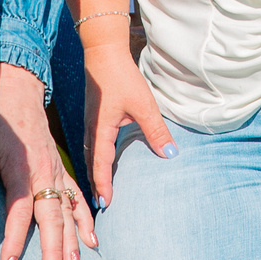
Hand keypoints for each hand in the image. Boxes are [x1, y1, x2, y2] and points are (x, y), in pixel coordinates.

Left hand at [0, 64, 94, 259]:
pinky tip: (92, 241)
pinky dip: (85, 219)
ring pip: (69, 210)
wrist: (16, 86)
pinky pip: (77, 198)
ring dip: (74, 240)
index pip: (20, 211)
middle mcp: (45, 171)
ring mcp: (57, 170)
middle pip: (53, 217)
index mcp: (22, 167)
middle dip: (54, 250)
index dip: (15, 240)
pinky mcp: (61, 168)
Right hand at [80, 37, 173, 207]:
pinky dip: (95, 160)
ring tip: (101, 191)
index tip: (106, 204)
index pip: (101, 165)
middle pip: (92, 164)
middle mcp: (91, 130)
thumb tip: (170, 154)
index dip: (104, 185)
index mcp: (100, 130)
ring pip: (90, 155)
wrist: (103, 53)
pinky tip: (101, 163)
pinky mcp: (93, 117)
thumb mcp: (143, 105)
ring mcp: (90, 124)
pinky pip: (91, 145)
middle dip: (97, 185)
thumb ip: (156, 131)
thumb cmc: (122, 78)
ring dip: (96, 173)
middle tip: (102, 206)